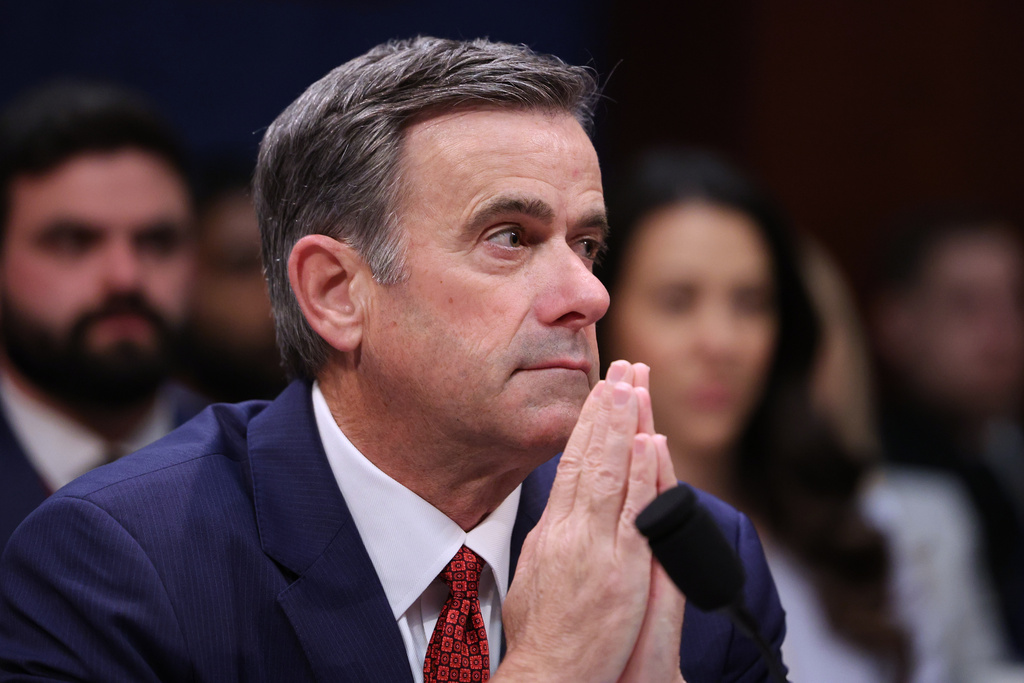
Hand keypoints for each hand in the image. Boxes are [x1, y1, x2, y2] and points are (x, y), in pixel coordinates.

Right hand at [496, 361, 676, 681]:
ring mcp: (596, 549)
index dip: (586, 425)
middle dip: (606, 410)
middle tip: (618, 369)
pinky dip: (640, 474)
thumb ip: (549, 541)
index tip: (599, 393)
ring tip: (633, 385)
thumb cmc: (539, 637)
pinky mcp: (622, 570)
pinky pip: (634, 513)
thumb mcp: (532, 577)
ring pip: (610, 474)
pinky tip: (647, 442)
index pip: (570, 465)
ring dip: (623, 426)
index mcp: (549, 532)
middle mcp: (570, 532)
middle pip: (589, 458)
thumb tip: (557, 516)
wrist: (549, 676)